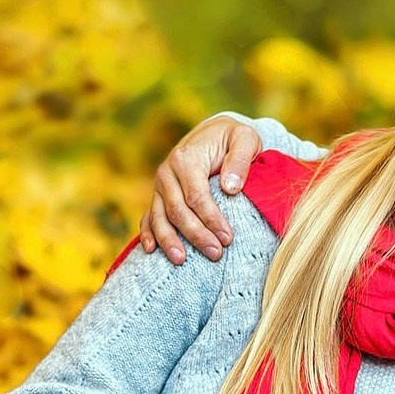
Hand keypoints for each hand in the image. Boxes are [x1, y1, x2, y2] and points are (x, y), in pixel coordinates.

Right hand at [141, 117, 262, 263]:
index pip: (197, 196)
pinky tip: (151, 251)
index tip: (228, 238)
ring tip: (181, 261)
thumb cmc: (233, 138)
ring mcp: (159, 186)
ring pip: (159, 217)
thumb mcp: (245, 138)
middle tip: (215, 254)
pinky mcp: (158, 196)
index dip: (211, 219)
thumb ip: (240, 159)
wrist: (214, 132)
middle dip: (196, 235)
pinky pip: (148, 217)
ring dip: (169, 241)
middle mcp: (167, 172)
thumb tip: (230, 188)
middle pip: (178, 210)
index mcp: (186, 158)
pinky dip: (148, 234)